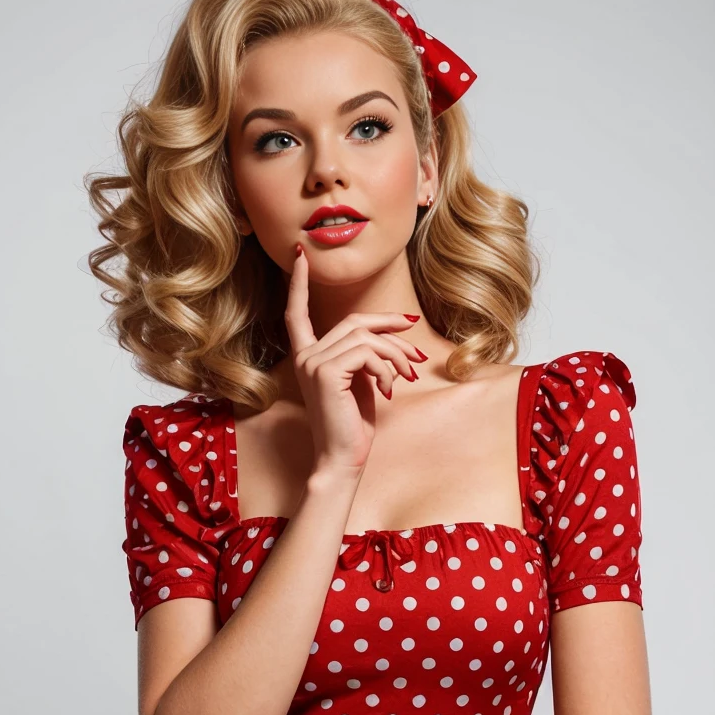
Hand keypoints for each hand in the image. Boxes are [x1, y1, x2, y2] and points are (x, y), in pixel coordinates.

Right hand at [286, 244, 427, 471]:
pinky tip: (388, 389)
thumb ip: (368, 353)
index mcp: (308, 356)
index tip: (301, 256)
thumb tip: (400, 329)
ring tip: (405, 377)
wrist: (343, 458)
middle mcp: (305, 355)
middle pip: (354, 322)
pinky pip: (368, 353)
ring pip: (366, 337)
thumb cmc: (353, 425)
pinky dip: (386, 368)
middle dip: (391, 331)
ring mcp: (313, 362)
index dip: (301, 285)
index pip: (297, 313)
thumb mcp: (363, 381)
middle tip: (417, 353)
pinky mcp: (326, 372)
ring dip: (396, 355)